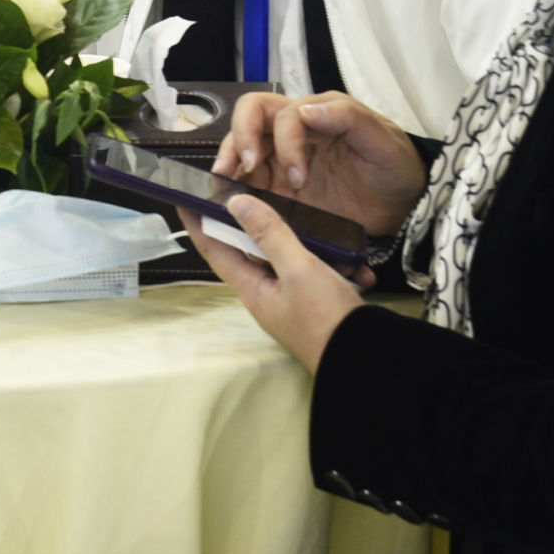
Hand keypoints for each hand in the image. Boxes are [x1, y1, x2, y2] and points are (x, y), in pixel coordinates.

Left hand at [181, 196, 366, 374]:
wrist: (367, 359)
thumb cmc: (326, 319)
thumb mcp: (298, 269)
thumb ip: (270, 234)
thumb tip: (236, 204)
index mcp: (253, 290)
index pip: (215, 251)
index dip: (200, 225)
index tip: (185, 200)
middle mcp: (268, 295)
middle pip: (253, 250)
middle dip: (256, 223)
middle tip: (254, 194)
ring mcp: (294, 300)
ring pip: (291, 258)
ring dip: (307, 242)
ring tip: (323, 227)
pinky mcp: (319, 302)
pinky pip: (320, 272)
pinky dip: (336, 263)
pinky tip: (356, 264)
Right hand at [215, 92, 427, 236]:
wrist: (403, 206)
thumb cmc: (395, 166)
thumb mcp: (382, 140)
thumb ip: (348, 118)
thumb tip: (305, 110)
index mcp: (318, 112)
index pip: (282, 113)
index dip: (284, 142)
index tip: (297, 176)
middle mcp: (295, 130)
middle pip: (250, 117)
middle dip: (239, 140)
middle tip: (239, 170)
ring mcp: (284, 159)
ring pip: (242, 147)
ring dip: (230, 162)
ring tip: (225, 186)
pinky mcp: (280, 187)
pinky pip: (250, 182)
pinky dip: (236, 188)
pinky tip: (233, 202)